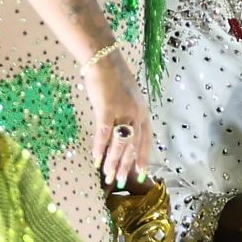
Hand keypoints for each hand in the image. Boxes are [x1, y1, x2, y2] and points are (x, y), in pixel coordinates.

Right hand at [84, 48, 151, 189]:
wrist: (104, 60)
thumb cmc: (113, 79)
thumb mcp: (127, 98)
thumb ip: (127, 115)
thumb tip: (122, 134)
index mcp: (142, 112)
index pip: (146, 140)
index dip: (143, 158)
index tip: (141, 175)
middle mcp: (137, 113)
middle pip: (133, 145)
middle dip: (127, 166)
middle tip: (121, 181)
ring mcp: (123, 111)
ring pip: (120, 143)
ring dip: (113, 161)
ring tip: (107, 175)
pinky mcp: (108, 108)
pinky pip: (105, 133)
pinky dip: (100, 147)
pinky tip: (95, 158)